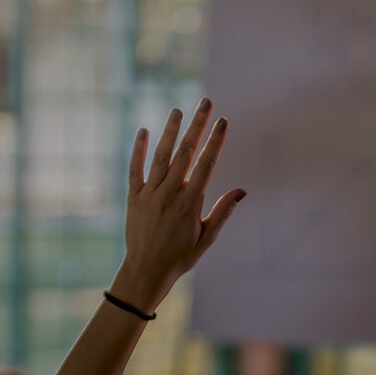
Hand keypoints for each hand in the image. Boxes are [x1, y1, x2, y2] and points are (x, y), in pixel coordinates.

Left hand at [111, 99, 245, 313]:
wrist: (145, 271)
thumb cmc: (180, 257)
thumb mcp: (207, 238)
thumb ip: (222, 212)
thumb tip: (242, 191)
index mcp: (190, 203)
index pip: (206, 164)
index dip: (215, 141)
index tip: (223, 121)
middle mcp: (169, 194)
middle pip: (185, 152)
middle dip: (197, 125)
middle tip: (205, 102)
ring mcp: (150, 194)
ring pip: (161, 156)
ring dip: (170, 131)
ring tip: (178, 110)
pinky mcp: (134, 197)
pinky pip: (135, 169)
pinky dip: (139, 149)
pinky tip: (144, 131)